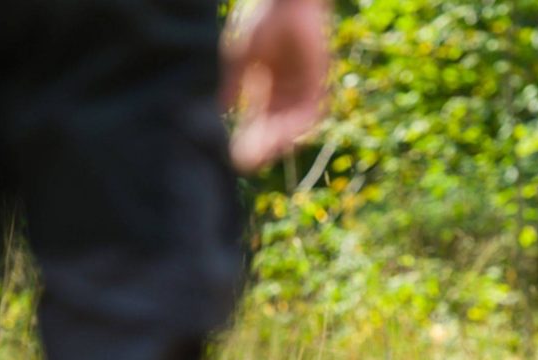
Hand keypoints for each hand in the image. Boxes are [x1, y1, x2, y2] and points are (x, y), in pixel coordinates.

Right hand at [221, 0, 330, 173]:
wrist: (286, 3)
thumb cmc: (261, 21)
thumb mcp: (239, 59)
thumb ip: (233, 86)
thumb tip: (221, 112)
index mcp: (266, 84)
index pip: (257, 120)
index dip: (247, 138)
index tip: (234, 158)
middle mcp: (285, 90)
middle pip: (273, 127)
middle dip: (260, 146)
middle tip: (244, 164)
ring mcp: (302, 87)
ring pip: (290, 125)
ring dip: (275, 142)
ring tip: (259, 154)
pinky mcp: (316, 82)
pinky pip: (307, 112)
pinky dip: (293, 126)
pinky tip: (277, 137)